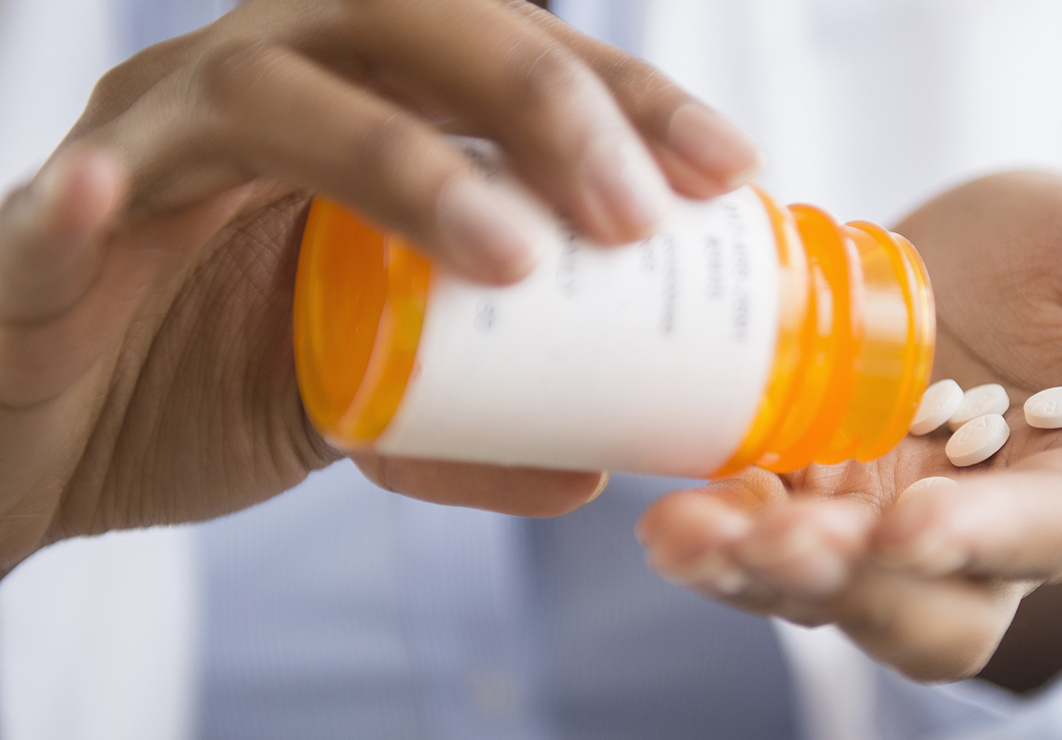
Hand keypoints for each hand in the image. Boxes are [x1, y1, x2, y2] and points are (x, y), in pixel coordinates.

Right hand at [0, 0, 762, 572]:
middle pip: (407, 29)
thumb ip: (472, 427)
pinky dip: (91, 207)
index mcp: (353, 102)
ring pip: (269, 98)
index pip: (504, 58)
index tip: (728, 170)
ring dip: (397, 162)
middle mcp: (260, 87)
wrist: (45, 437)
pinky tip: (120, 204)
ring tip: (508, 256)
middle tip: (636, 214)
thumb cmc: (208, 377)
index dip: (623, 98)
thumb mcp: (368, 405)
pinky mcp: (48, 234)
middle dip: (543, 103)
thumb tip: (597, 469)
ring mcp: (152, 145)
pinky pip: (66, 206)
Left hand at [636, 171, 1061, 682]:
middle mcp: (988, 538)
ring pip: (831, 594)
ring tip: (689, 535)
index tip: (917, 525)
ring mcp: (891, 527)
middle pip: (924, 606)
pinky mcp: (816, 501)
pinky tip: (673, 506)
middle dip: (847, 583)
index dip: (982, 540)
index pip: (1042, 536)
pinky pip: (765, 540)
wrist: (972, 268)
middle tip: (775, 540)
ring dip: (760, 574)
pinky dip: (720, 533)